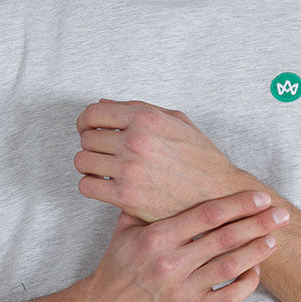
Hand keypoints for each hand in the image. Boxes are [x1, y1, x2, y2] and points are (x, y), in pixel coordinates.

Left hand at [74, 98, 247, 222]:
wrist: (217, 194)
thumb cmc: (199, 158)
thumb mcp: (177, 121)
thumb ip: (139, 109)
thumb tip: (103, 105)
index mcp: (146, 119)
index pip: (93, 113)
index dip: (85, 121)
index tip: (88, 129)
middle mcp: (135, 141)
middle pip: (87, 138)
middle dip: (93, 145)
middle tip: (104, 153)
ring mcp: (129, 170)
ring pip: (82, 162)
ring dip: (90, 165)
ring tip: (104, 169)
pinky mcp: (126, 197)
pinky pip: (87, 186)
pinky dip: (92, 185)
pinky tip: (105, 185)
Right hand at [85, 189, 288, 301]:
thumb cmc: (119, 266)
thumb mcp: (124, 230)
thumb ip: (144, 203)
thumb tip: (162, 169)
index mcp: (157, 238)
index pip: (205, 215)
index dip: (236, 204)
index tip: (259, 196)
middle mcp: (171, 262)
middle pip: (225, 238)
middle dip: (257, 223)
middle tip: (281, 213)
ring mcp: (183, 289)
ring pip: (231, 266)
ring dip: (257, 251)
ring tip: (274, 238)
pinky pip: (229, 296)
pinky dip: (247, 282)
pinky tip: (257, 269)